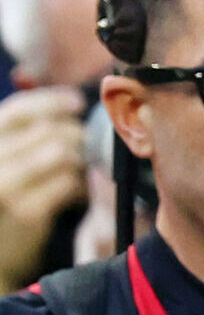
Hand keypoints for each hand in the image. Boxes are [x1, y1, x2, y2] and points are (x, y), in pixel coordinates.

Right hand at [0, 87, 87, 285]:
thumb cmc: (0, 204)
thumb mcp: (0, 165)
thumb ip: (21, 138)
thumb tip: (65, 107)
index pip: (17, 111)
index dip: (51, 101)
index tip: (76, 103)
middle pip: (47, 131)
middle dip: (75, 133)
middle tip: (85, 143)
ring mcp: (6, 187)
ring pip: (62, 154)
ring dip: (79, 158)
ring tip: (77, 169)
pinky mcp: (28, 212)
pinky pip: (70, 183)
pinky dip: (79, 184)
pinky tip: (75, 192)